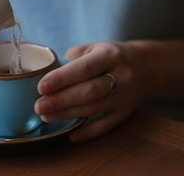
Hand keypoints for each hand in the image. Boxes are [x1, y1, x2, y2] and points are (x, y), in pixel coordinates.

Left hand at [35, 41, 152, 141]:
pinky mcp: (126, 112)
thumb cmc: (109, 56)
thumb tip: (47, 77)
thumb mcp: (92, 48)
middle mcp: (122, 76)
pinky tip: (70, 134)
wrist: (144, 67)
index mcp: (110, 55)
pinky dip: (88, 132)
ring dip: (67, 114)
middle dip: (61, 101)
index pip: (83, 68)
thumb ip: (71, 60)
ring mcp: (126, 97)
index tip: (41, 87)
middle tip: (39, 107)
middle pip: (89, 92)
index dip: (61, 79)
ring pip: (94, 109)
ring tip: (46, 115)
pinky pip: (106, 126)